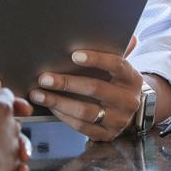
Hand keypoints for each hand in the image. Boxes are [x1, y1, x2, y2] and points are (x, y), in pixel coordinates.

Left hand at [28, 38, 142, 140]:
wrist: (131, 111)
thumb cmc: (117, 82)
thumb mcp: (120, 67)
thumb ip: (118, 50)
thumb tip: (128, 35)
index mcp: (132, 79)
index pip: (116, 65)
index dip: (95, 59)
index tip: (73, 54)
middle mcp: (128, 100)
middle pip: (95, 89)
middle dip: (66, 82)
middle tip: (43, 77)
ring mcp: (118, 120)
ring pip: (85, 111)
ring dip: (58, 102)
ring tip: (38, 93)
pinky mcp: (107, 135)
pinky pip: (81, 126)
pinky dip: (62, 115)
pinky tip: (50, 106)